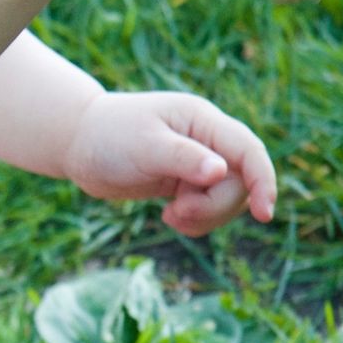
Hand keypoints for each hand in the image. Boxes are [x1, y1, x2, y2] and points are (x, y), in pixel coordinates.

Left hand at [65, 91, 275, 235]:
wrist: (79, 144)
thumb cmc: (108, 136)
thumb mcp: (144, 145)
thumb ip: (182, 158)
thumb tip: (220, 173)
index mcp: (203, 120)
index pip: (248, 151)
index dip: (263, 182)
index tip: (264, 216)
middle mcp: (208, 140)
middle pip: (239, 183)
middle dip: (213, 206)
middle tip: (174, 212)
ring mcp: (200, 163)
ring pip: (227, 200)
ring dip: (204, 217)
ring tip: (169, 214)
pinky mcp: (187, 183)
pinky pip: (209, 210)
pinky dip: (195, 222)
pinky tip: (169, 218)